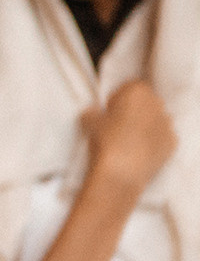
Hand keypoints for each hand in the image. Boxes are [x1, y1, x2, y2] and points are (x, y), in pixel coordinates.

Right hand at [86, 79, 177, 197]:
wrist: (121, 173)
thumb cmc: (105, 142)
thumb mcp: (89, 123)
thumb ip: (92, 113)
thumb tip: (91, 113)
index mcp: (137, 92)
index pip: (129, 87)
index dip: (118, 99)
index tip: (108, 111)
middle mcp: (157, 104)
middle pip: (145, 102)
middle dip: (133, 111)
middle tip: (116, 126)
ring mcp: (167, 123)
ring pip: (154, 120)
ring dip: (143, 126)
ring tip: (126, 142)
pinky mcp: (172, 142)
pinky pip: (161, 137)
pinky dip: (152, 142)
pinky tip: (137, 152)